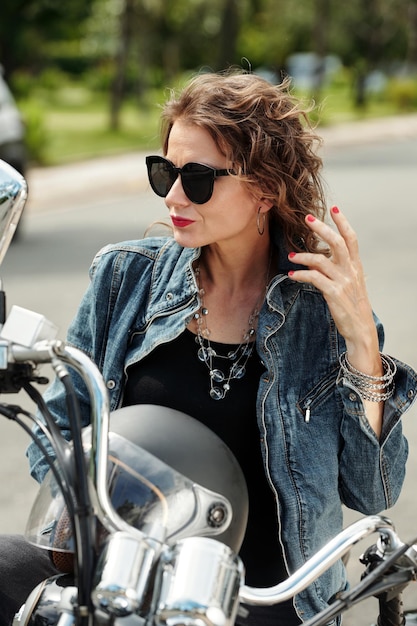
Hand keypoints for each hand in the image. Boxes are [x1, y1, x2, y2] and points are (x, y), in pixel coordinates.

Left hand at [287, 207, 381, 377]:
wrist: (360, 329)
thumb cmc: (352, 306)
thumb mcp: (350, 284)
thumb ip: (338, 269)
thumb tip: (319, 258)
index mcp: (356, 266)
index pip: (351, 238)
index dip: (343, 222)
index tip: (334, 207)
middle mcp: (350, 271)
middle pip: (337, 242)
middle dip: (322, 228)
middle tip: (307, 218)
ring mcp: (343, 281)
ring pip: (321, 260)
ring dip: (303, 255)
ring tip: (291, 256)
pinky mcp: (333, 293)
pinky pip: (314, 278)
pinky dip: (301, 275)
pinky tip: (292, 276)